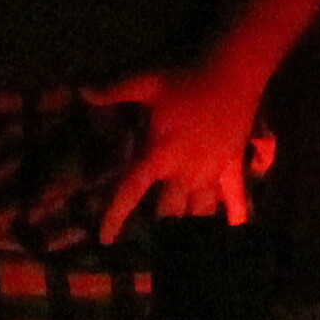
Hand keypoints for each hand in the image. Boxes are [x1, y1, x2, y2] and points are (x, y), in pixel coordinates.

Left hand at [95, 61, 274, 237]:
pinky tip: (237, 235)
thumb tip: (83, 92)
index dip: (116, 217)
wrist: (233, 75)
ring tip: (187, 244)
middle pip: (168, 211)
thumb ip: (114, 92)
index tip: (106, 239)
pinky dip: (237, 217)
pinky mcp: (233, 168)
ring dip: (192, 226)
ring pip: (201, 212)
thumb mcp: (146, 84)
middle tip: (152, 240)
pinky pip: (237, 199)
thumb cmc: (186, 81)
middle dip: (159, 225)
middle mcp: (183, 172)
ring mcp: (211, 173)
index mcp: (158, 155)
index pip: (131, 192)